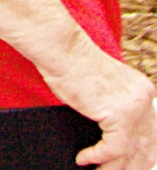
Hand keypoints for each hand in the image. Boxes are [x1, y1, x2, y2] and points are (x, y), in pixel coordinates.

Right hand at [56, 45, 154, 169]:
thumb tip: (108, 139)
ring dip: (114, 167)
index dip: (144, 154)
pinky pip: (113, 148)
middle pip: (146, 145)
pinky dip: (97, 157)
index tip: (134, 167)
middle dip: (132, 165)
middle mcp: (144, 99)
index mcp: (142, 91)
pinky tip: (83, 159)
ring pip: (130, 151)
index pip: (152, 133)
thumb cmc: (70, 64)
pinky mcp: (120, 115)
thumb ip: (112, 109)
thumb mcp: (101, 88)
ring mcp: (134, 107)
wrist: (60, 49)